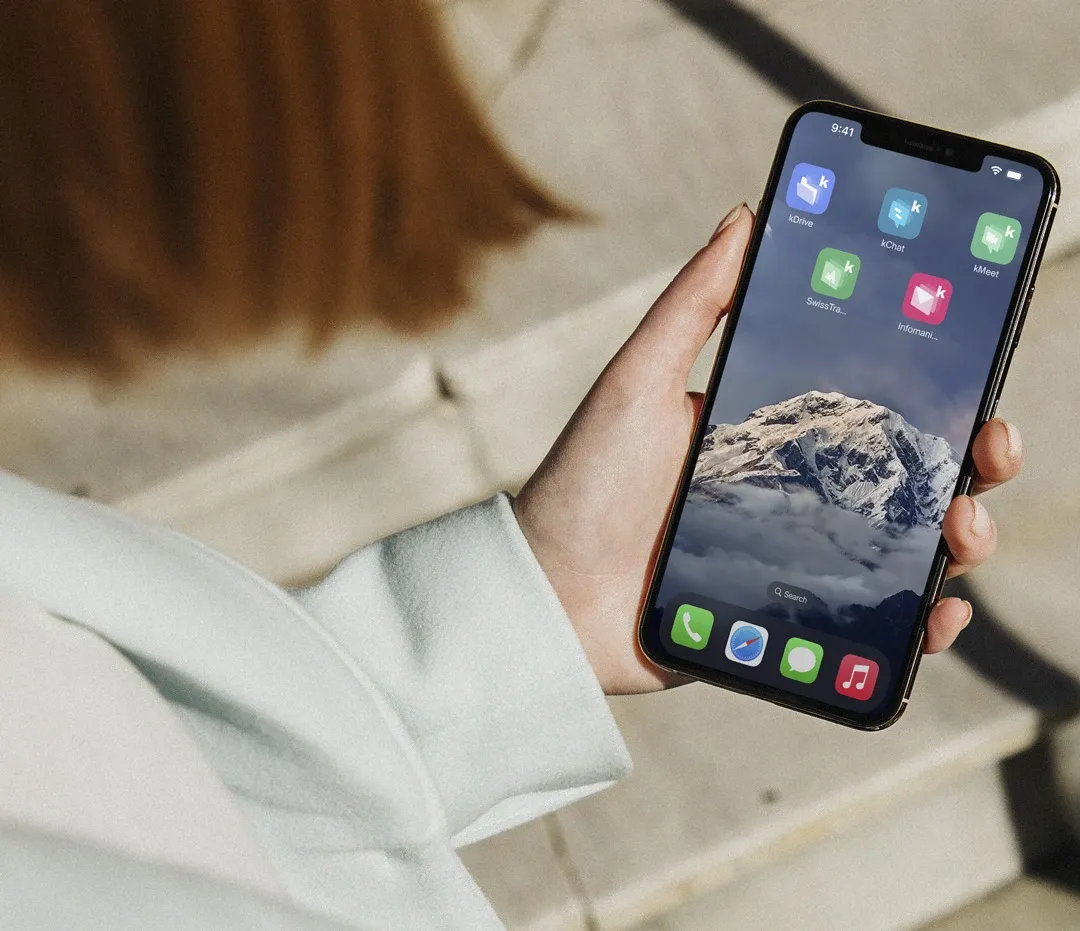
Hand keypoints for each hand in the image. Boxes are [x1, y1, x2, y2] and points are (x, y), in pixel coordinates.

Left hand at [514, 203, 1023, 693]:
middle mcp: (794, 498)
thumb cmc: (584, 483)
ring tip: (963, 533)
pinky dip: (920, 624)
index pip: (873, 409)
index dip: (935, 394)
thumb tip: (746, 215)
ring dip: (961, 538)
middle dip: (969, 463)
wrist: (548, 599)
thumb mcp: (637, 381)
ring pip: (908, 550)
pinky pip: (873, 629)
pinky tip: (938, 612)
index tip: (977, 377)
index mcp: (770, 437)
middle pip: (908, 478)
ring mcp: (795, 562)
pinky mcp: (789, 629)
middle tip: (992, 451)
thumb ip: (694, 305)